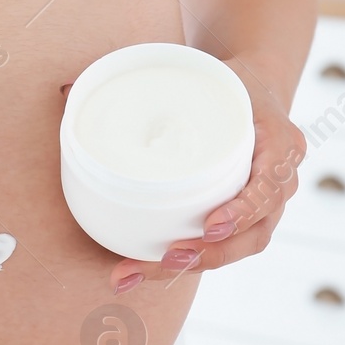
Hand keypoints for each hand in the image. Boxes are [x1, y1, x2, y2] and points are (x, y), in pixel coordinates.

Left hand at [107, 59, 304, 292]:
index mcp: (282, 143)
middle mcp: (281, 181)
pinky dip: (186, 258)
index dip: (242, 210)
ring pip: (238, 249)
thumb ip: (149, 80)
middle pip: (254, 234)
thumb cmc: (227, 80)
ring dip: (189, 266)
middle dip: (208, 255)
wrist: (257, 88)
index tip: (210, 226)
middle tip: (165, 260)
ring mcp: (268, 205)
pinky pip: (223, 246)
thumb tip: (63, 88)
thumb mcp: (208, 71)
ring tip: (135, 273)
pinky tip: (141, 269)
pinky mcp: (247, 217)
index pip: (269, 185)